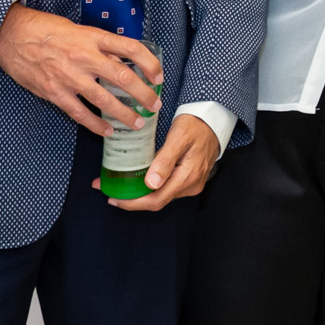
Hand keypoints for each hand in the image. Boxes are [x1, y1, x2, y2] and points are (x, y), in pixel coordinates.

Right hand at [0, 4, 161, 135]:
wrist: (12, 36)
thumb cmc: (46, 30)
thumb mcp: (79, 30)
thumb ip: (100, 46)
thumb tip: (122, 62)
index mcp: (93, 37)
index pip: (131, 48)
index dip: (149, 63)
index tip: (159, 75)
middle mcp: (84, 56)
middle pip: (123, 77)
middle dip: (143, 94)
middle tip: (155, 104)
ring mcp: (69, 76)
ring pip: (104, 99)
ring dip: (124, 113)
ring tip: (137, 123)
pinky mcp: (54, 92)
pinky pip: (80, 113)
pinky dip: (96, 124)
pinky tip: (107, 130)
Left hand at [105, 113, 219, 210]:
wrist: (213, 120)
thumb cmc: (195, 125)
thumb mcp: (178, 137)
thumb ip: (165, 160)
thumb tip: (151, 184)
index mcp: (188, 177)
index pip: (156, 200)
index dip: (133, 203)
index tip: (114, 199)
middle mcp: (190, 186)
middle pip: (157, 201)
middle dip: (133, 200)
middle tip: (111, 192)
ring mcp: (191, 185)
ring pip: (161, 196)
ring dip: (141, 194)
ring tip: (121, 186)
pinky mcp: (189, 180)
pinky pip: (167, 189)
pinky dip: (150, 188)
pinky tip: (139, 181)